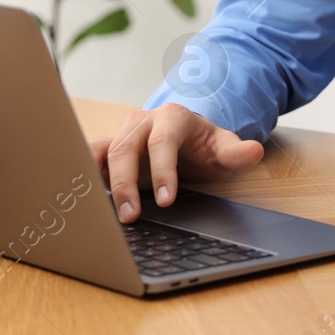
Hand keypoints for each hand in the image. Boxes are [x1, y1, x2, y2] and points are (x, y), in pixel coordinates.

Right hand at [89, 103, 265, 222]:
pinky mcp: (109, 146)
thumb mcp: (224, 149)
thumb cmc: (205, 146)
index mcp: (173, 118)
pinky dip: (83, 171)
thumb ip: (237, 152)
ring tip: (99, 212)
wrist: (188, 138)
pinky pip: (91, 155)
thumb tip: (254, 151)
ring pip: (104, 152)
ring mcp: (123, 132)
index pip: (162, 143)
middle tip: (130, 216)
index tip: (166, 200)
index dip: (162, 171)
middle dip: (126, 184)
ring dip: (102, 182)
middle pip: (126, 149)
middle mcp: (143, 121)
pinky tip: (80, 195)